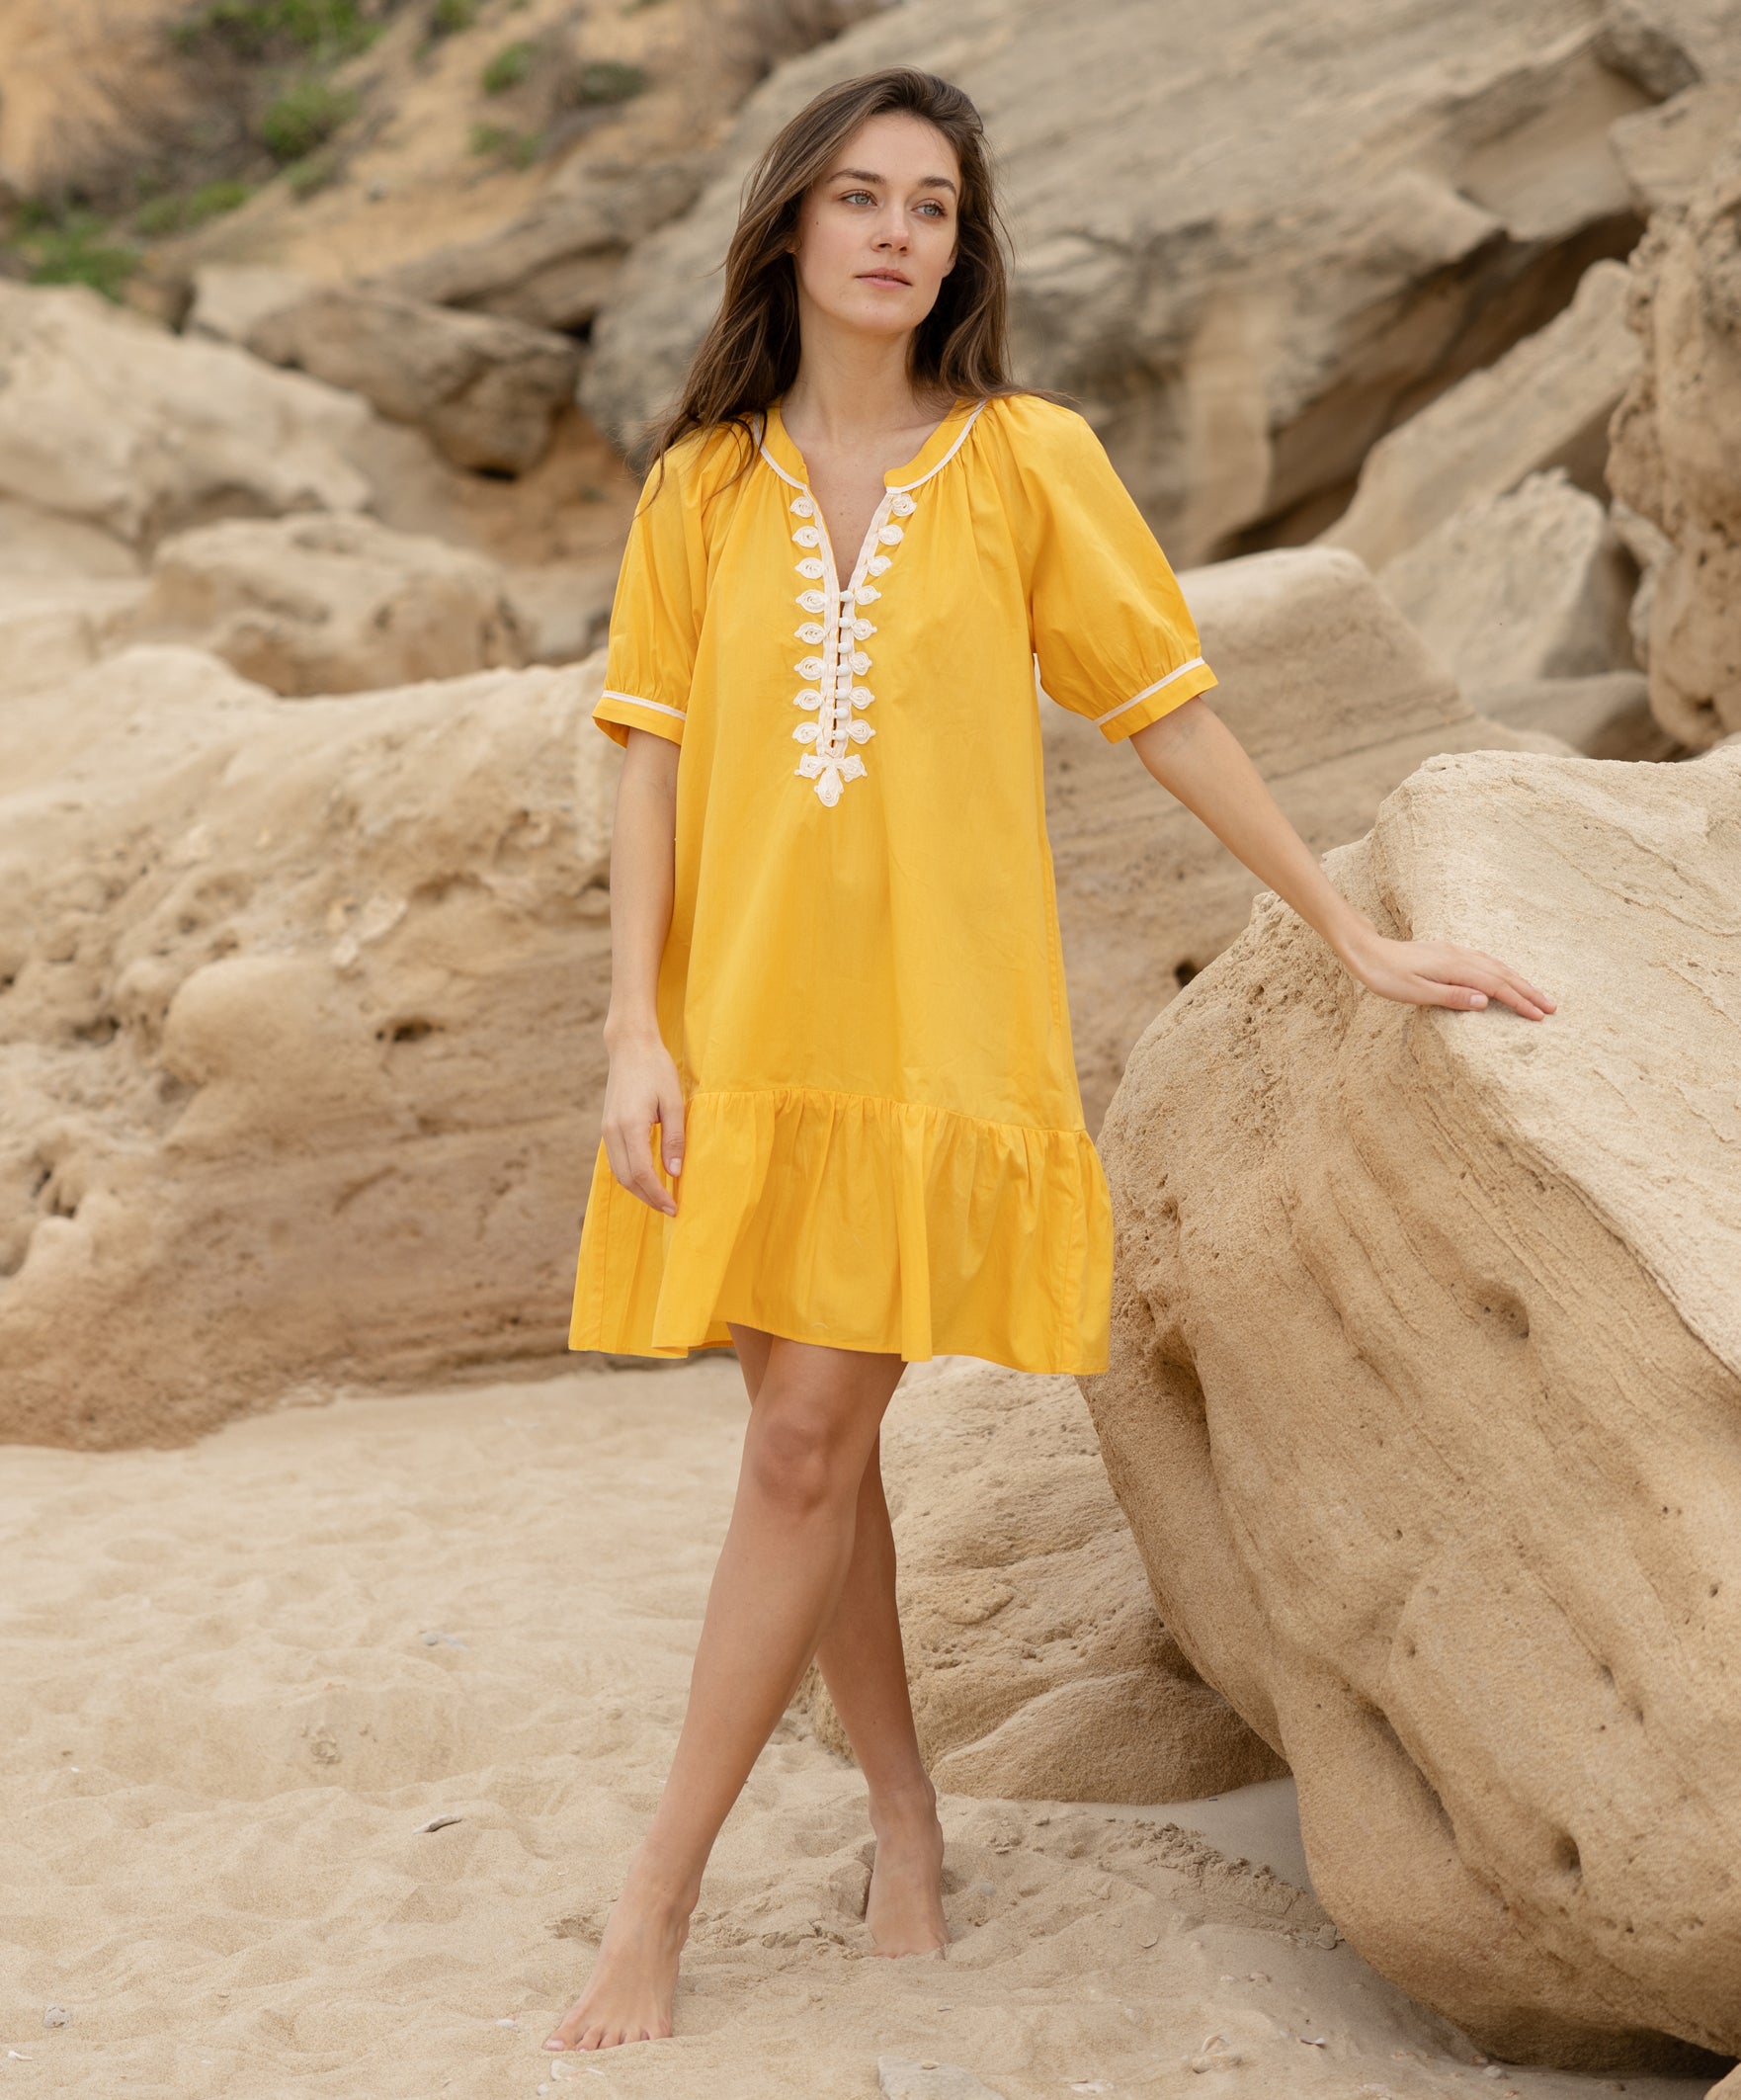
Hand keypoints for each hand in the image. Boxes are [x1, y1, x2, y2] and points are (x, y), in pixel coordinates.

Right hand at [601, 1031, 684, 1213]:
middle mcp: (613, 1131)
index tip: (674, 1207)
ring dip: (638, 1190)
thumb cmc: (656, 1069)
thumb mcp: (673, 1102)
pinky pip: (616, 1160)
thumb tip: (675, 1173)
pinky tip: (648, 1178)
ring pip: (619, 1172)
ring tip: (661, 1198)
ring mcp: (607, 1129)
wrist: (630, 1046)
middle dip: (648, 1198)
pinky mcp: (607, 1126)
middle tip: (670, 1209)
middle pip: (626, 1178)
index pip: (641, 1172)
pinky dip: (631, 1175)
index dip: (657, 1194)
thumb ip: (674, 1139)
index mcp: (630, 1125)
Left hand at [1340, 930, 1555, 1019]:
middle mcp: (1460, 956)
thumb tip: (1485, 1001)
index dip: (1520, 1001)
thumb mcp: (1416, 992)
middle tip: (1551, 1007)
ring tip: (1536, 994)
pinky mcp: (1448, 951)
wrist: (1367, 951)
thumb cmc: (1386, 976)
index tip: (1539, 1015)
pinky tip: (1503, 976)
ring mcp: (1455, 951)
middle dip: (1529, 991)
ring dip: (1518, 980)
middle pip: (1503, 974)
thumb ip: (1452, 997)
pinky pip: (1484, 961)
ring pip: (1496, 966)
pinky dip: (1502, 971)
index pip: (1496, 987)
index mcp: (1456, 967)